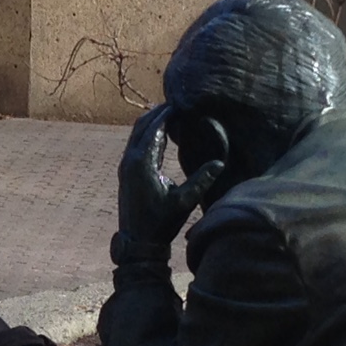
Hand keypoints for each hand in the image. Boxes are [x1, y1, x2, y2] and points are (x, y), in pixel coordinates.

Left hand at [118, 104, 224, 246]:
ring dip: (152, 121)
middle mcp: (130, 160)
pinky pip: (136, 143)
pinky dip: (148, 133)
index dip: (168, 113)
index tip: (182, 102)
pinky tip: (161, 134)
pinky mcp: (126, 172)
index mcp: (142, 163)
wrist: (138, 243)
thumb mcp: (185, 202)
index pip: (155, 128)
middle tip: (177, 102)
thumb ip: (201, 180)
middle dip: (159, 112)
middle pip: (142, 125)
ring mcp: (126, 165)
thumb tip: (220, 163)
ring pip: (137, 133)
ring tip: (170, 113)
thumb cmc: (161, 223)